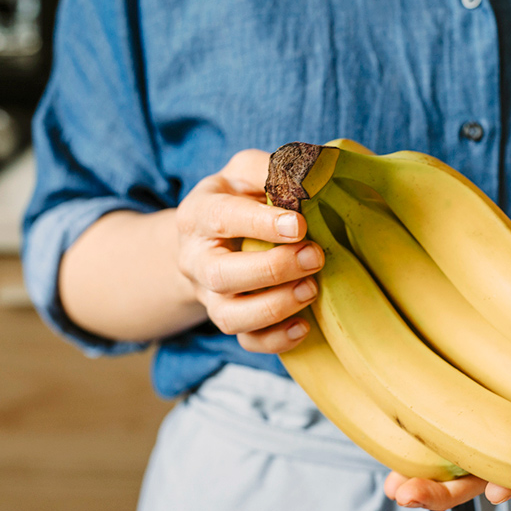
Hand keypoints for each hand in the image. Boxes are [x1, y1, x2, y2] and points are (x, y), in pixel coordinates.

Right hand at [176, 149, 324, 352]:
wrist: (208, 238)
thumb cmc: (237, 198)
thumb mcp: (245, 171)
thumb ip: (271, 169)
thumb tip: (313, 173)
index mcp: (198, 215)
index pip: (222, 218)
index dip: (260, 223)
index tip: (299, 225)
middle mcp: (196, 260)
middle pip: (223, 275)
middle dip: (272, 269)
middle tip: (314, 257)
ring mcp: (210, 296)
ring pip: (232, 316)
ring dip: (275, 307)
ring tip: (312, 289)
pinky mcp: (229, 320)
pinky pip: (247, 341)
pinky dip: (276, 340)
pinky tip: (305, 326)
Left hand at [379, 247, 510, 510]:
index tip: (496, 491)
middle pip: (486, 466)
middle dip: (448, 488)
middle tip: (408, 494)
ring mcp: (489, 397)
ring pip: (455, 450)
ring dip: (421, 472)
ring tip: (393, 487)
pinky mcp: (459, 373)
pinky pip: (433, 411)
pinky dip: (408, 427)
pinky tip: (376, 432)